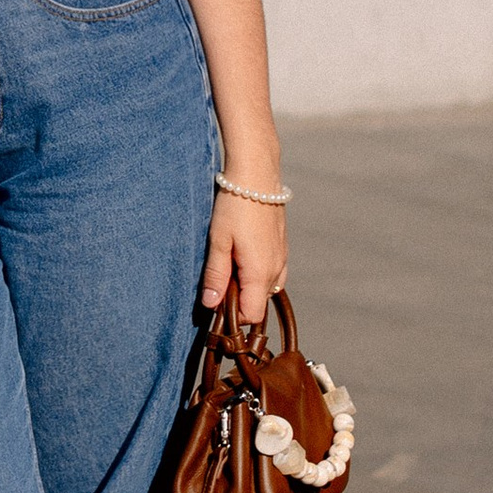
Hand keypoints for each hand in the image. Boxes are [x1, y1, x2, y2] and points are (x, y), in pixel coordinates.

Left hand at [199, 190, 288, 323]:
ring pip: (265, 289)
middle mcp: (276, 270)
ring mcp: (282, 259)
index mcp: (261, 273)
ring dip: (247, 286)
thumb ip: (215, 275)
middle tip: (217, 278)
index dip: (233, 316)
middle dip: (238, 299)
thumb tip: (211, 304)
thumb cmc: (234, 206)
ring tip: (228, 263)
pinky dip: (256, 274)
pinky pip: (272, 274)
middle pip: (258, 303)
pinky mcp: (282, 248)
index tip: (215, 303)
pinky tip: (240, 255)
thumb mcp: (218, 241)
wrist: (256, 175)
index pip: (252, 315)